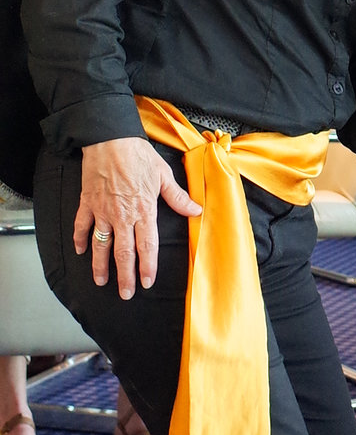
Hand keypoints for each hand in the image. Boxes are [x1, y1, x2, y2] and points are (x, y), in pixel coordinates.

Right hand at [75, 137, 201, 298]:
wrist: (109, 140)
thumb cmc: (138, 154)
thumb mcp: (163, 174)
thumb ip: (177, 197)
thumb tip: (196, 210)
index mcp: (144, 210)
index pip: (147, 246)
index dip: (147, 267)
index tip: (147, 282)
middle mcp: (122, 216)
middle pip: (124, 253)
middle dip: (125, 276)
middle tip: (125, 294)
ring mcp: (102, 211)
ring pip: (101, 245)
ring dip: (100, 265)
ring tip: (101, 281)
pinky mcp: (87, 203)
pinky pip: (82, 226)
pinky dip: (80, 240)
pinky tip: (81, 251)